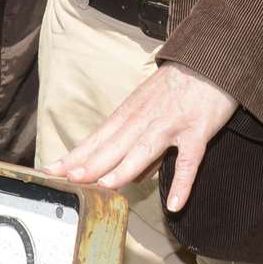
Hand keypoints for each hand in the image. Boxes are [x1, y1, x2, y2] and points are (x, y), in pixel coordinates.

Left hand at [45, 62, 237, 211]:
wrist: (211, 60)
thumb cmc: (177, 86)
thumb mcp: (148, 106)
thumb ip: (138, 141)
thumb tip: (129, 177)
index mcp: (130, 113)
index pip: (97, 138)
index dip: (75, 156)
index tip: (51, 170)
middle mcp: (145, 118)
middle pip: (113, 144)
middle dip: (90, 163)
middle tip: (67, 179)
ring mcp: (171, 124)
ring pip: (144, 149)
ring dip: (124, 167)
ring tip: (105, 186)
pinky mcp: (198, 130)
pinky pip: (189, 160)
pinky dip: (182, 182)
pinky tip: (174, 203)